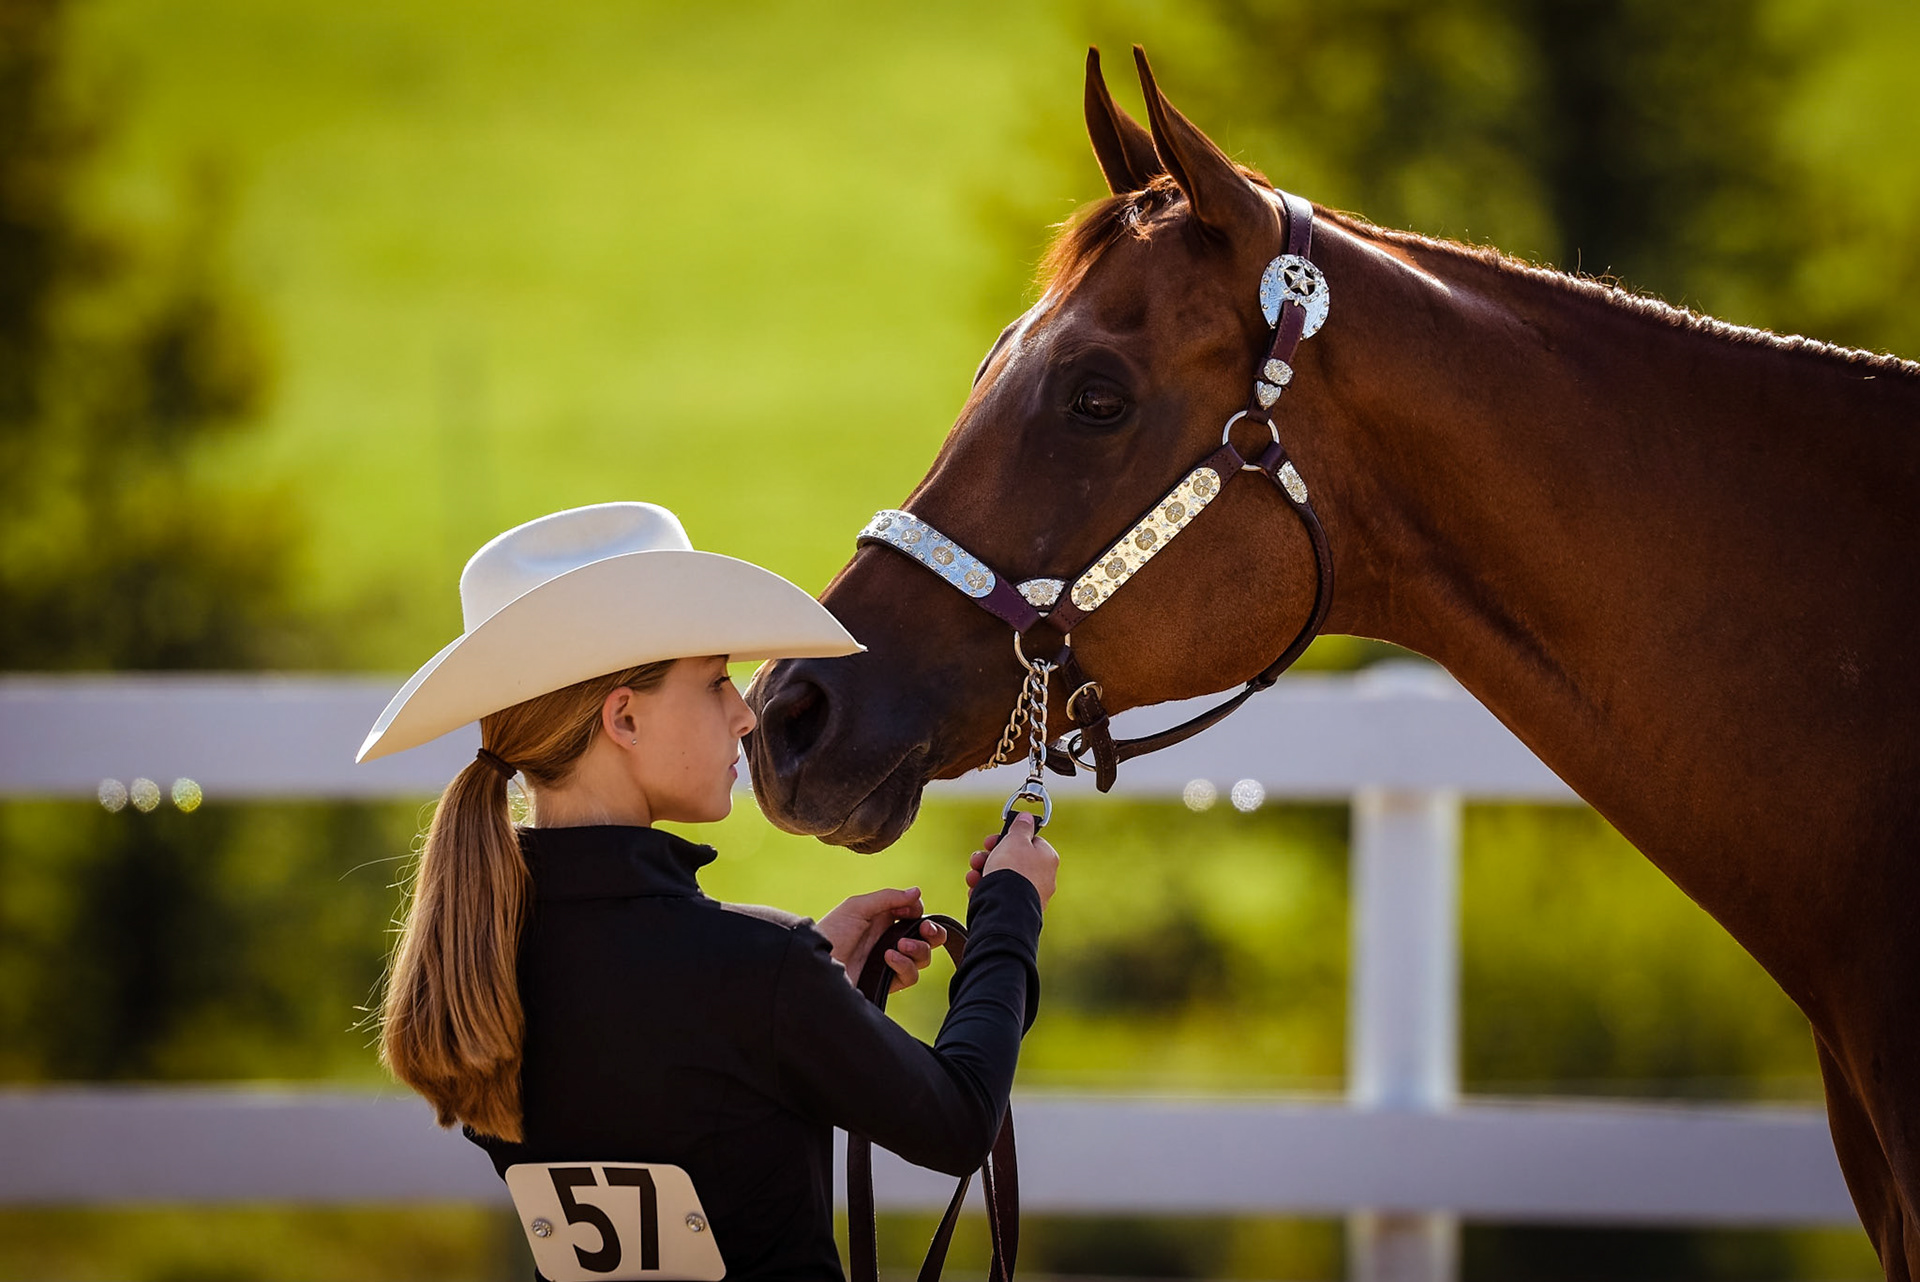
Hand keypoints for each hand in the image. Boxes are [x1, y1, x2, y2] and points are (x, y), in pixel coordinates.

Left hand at [815, 887, 947, 993]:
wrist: (817, 965)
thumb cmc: (832, 932)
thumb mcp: (857, 907)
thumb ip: (888, 897)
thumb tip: (918, 892)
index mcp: (882, 919)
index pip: (914, 914)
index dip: (918, 911)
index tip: (911, 909)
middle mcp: (889, 939)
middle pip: (927, 937)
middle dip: (933, 933)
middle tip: (926, 930)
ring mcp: (890, 961)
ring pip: (923, 956)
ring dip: (918, 948)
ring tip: (900, 945)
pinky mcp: (888, 982)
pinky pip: (911, 975)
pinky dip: (905, 964)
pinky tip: (889, 958)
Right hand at [967, 813, 1057, 908]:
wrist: (1006, 908)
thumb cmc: (1012, 871)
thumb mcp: (1015, 840)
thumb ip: (1021, 827)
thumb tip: (1027, 817)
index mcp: (1047, 858)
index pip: (1028, 841)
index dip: (1007, 838)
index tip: (991, 841)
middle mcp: (1042, 877)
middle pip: (1012, 859)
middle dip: (990, 857)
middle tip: (978, 858)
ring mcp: (1030, 895)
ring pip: (1003, 877)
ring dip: (983, 873)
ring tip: (973, 876)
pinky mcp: (1017, 909)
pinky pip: (999, 894)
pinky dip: (985, 890)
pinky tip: (976, 889)